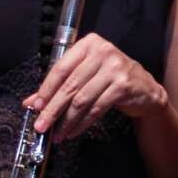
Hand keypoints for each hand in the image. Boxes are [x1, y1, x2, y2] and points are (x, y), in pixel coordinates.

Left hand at [29, 34, 162, 141]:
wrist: (147, 90)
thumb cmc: (113, 80)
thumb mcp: (86, 76)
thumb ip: (60, 86)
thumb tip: (31, 102)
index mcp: (89, 44)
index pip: (61, 68)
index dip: (46, 89)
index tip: (35, 106)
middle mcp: (103, 52)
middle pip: (70, 85)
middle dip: (53, 109)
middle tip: (42, 125)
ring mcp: (115, 68)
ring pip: (82, 99)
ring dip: (67, 120)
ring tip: (58, 133)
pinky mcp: (123, 86)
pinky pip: (96, 108)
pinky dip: (82, 123)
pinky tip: (74, 131)